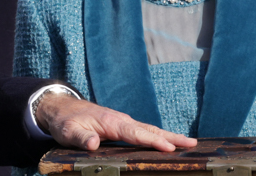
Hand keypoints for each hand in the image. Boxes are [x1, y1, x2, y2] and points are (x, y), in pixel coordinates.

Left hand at [36, 93, 196, 151]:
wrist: (62, 108)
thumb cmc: (66, 121)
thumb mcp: (68, 131)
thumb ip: (81, 138)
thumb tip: (93, 144)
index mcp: (112, 122)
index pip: (136, 133)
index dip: (153, 141)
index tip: (170, 147)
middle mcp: (121, 121)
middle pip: (150, 130)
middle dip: (171, 137)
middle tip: (193, 144)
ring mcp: (123, 123)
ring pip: (149, 130)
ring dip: (169, 136)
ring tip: (189, 143)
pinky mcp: (122, 127)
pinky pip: (143, 132)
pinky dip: (158, 136)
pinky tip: (167, 143)